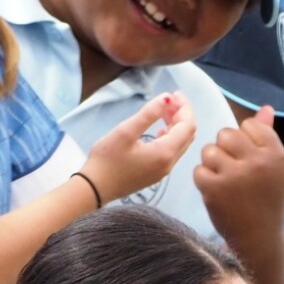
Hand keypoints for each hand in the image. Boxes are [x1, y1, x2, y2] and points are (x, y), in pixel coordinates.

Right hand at [81, 92, 195, 203]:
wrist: (95, 190)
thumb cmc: (107, 160)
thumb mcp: (125, 131)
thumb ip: (148, 113)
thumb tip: (167, 97)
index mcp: (165, 152)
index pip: (188, 126)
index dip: (185, 107)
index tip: (174, 93)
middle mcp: (169, 164)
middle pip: (188, 135)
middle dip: (182, 115)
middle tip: (169, 100)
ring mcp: (163, 171)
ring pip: (180, 144)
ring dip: (176, 126)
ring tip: (163, 111)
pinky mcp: (155, 175)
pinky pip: (172, 153)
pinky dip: (171, 137)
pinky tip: (159, 130)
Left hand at [194, 106, 283, 245]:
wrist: (258, 236)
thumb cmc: (265, 199)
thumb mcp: (274, 167)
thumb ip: (267, 137)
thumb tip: (266, 108)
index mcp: (275, 153)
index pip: (249, 125)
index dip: (243, 141)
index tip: (246, 159)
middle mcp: (257, 162)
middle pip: (225, 133)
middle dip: (224, 148)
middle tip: (231, 168)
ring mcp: (234, 175)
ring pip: (209, 150)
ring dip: (211, 163)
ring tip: (222, 179)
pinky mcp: (214, 189)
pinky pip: (198, 170)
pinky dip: (203, 179)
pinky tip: (214, 190)